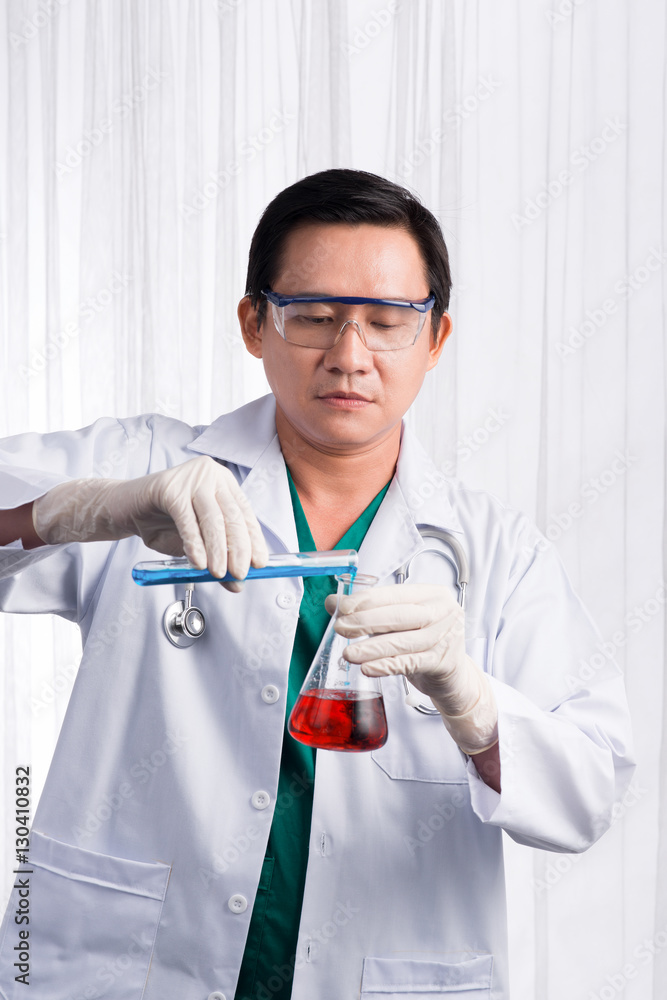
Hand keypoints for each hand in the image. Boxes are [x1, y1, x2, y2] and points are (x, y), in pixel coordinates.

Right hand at [32, 456, 268, 590]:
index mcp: (223, 483)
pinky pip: (187, 519)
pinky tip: (197, 562)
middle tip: (241, 573)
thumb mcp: (194, 544)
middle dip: (239, 548)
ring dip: (218, 550)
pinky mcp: (169, 486)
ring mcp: (191, 478)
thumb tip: (238, 582)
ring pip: (212, 518)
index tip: (261, 563)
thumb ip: (216, 558)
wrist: (123, 508)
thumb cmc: (162, 523)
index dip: (254, 540)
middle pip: (232, 515)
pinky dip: (194, 543)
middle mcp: (211, 475)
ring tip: (218, 573)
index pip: (245, 513)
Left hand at [325, 583, 497, 753]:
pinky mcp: (444, 662)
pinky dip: (386, 666)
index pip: (396, 593)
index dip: (368, 599)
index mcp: (433, 594)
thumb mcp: (398, 623)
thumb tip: (333, 602)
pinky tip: (368, 668)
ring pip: (404, 641)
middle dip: (366, 622)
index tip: (343, 606)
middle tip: (341, 628)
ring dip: (372, 648)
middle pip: (400, 615)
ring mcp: (447, 637)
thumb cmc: (424, 642)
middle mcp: (444, 612)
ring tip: (349, 653)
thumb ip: (369, 611)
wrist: (453, 675)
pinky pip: (410, 663)